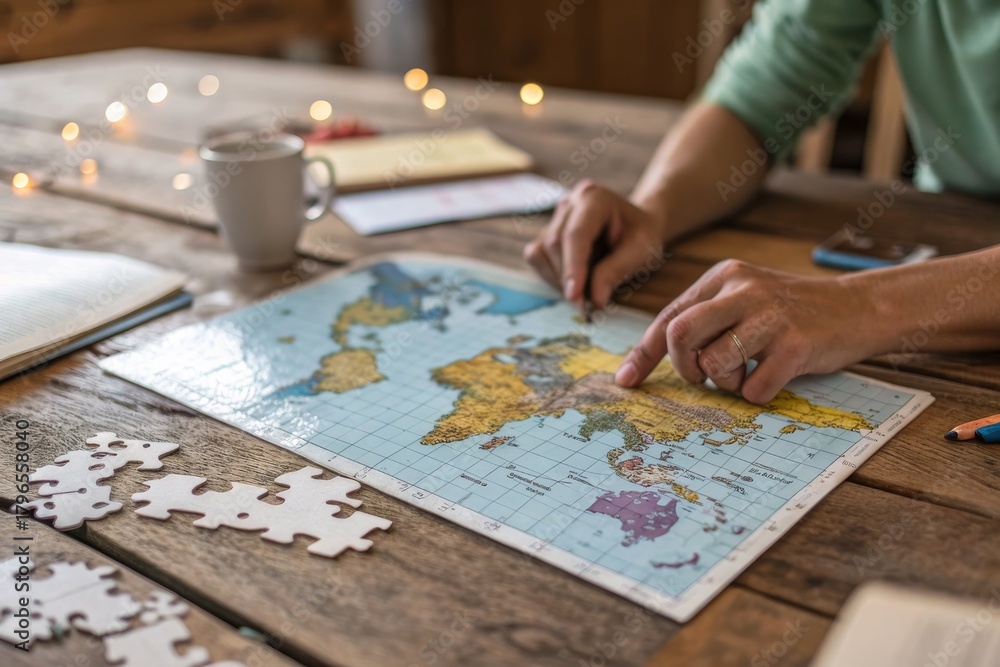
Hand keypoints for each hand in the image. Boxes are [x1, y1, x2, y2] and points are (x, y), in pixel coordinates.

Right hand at [524, 180, 667, 311]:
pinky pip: (538, 258)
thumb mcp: (641, 252)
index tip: (574, 297)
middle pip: (554, 244)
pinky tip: (575, 281)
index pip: (576, 234)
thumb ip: (617, 271)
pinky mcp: (546, 234)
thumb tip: (595, 300)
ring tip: (585, 292)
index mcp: (594, 198)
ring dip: (558, 279)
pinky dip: (552, 276)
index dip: (572, 267)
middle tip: (587, 307)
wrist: (635, 227)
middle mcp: (569, 204)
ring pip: (541, 252)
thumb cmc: (641, 236)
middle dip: (567, 279)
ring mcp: (555, 218)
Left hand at [614, 259, 877, 403]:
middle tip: (700, 378)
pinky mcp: (796, 344)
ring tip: (743, 375)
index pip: (669, 316)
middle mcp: (743, 289)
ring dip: (723, 384)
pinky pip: (752, 388)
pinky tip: (773, 380)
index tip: (626, 381)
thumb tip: (646, 357)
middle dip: (682, 367)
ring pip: (713, 363)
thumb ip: (703, 319)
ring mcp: (770, 316)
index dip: (643, 353)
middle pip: (680, 334)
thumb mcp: (743, 299)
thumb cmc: (790, 313)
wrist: (859, 308)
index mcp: (723, 276)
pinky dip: (756, 395)